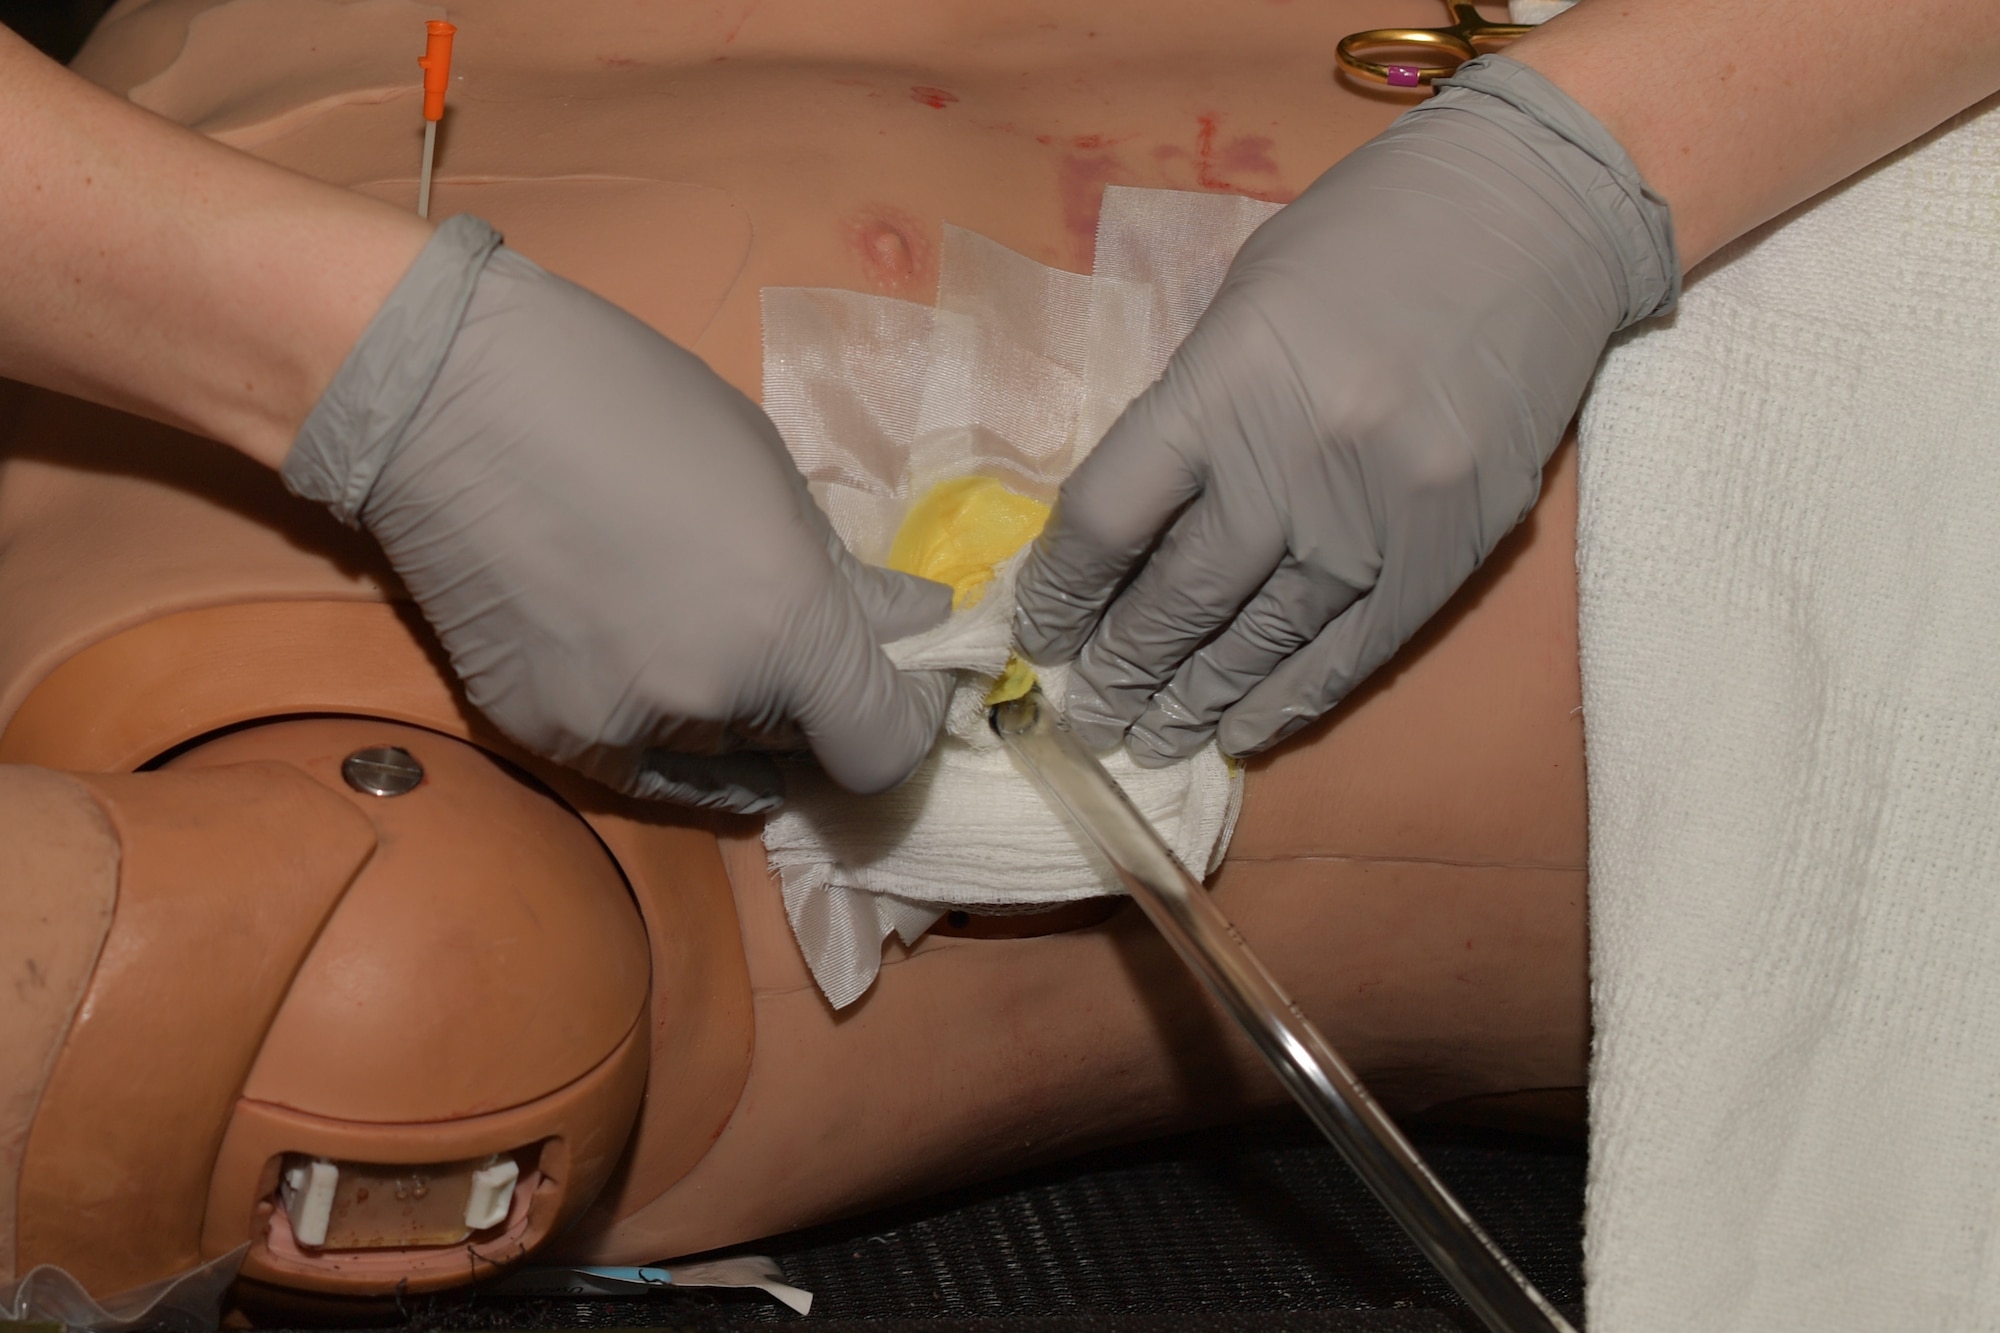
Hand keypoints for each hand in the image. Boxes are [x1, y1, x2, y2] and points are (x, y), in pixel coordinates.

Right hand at [285, 218, 950, 812]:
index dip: (910, 713)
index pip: (888, 744)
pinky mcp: (548, 737)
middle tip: (793, 625)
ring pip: (724, 756)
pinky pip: (645, 768)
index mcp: (787, 620)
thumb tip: (919, 624)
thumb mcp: (766, 470)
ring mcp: (624, 728)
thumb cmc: (625, 402)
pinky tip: (658, 665)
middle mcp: (716, 699)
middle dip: (819, 694)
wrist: (442, 396)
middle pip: (807, 744)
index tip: (904, 673)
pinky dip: (670, 731)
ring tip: (698, 617)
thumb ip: (847, 572)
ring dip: (738, 710)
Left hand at [1013, 56, 1675, 762]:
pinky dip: (1293, 696)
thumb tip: (1127, 536)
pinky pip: (1357, 651)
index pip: (1109, 519)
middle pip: (1181, 598)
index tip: (1042, 630)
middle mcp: (1296, 460)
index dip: (1063, 589)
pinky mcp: (1452, 547)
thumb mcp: (1242, 303)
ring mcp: (1381, 514)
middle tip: (1092, 714)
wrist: (1536, 215)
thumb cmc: (1366, 241)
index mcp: (1223, 382)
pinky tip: (1246, 728)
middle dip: (1125, 668)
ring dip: (1198, 700)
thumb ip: (1189, 415)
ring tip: (1154, 739)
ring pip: (1264, 641)